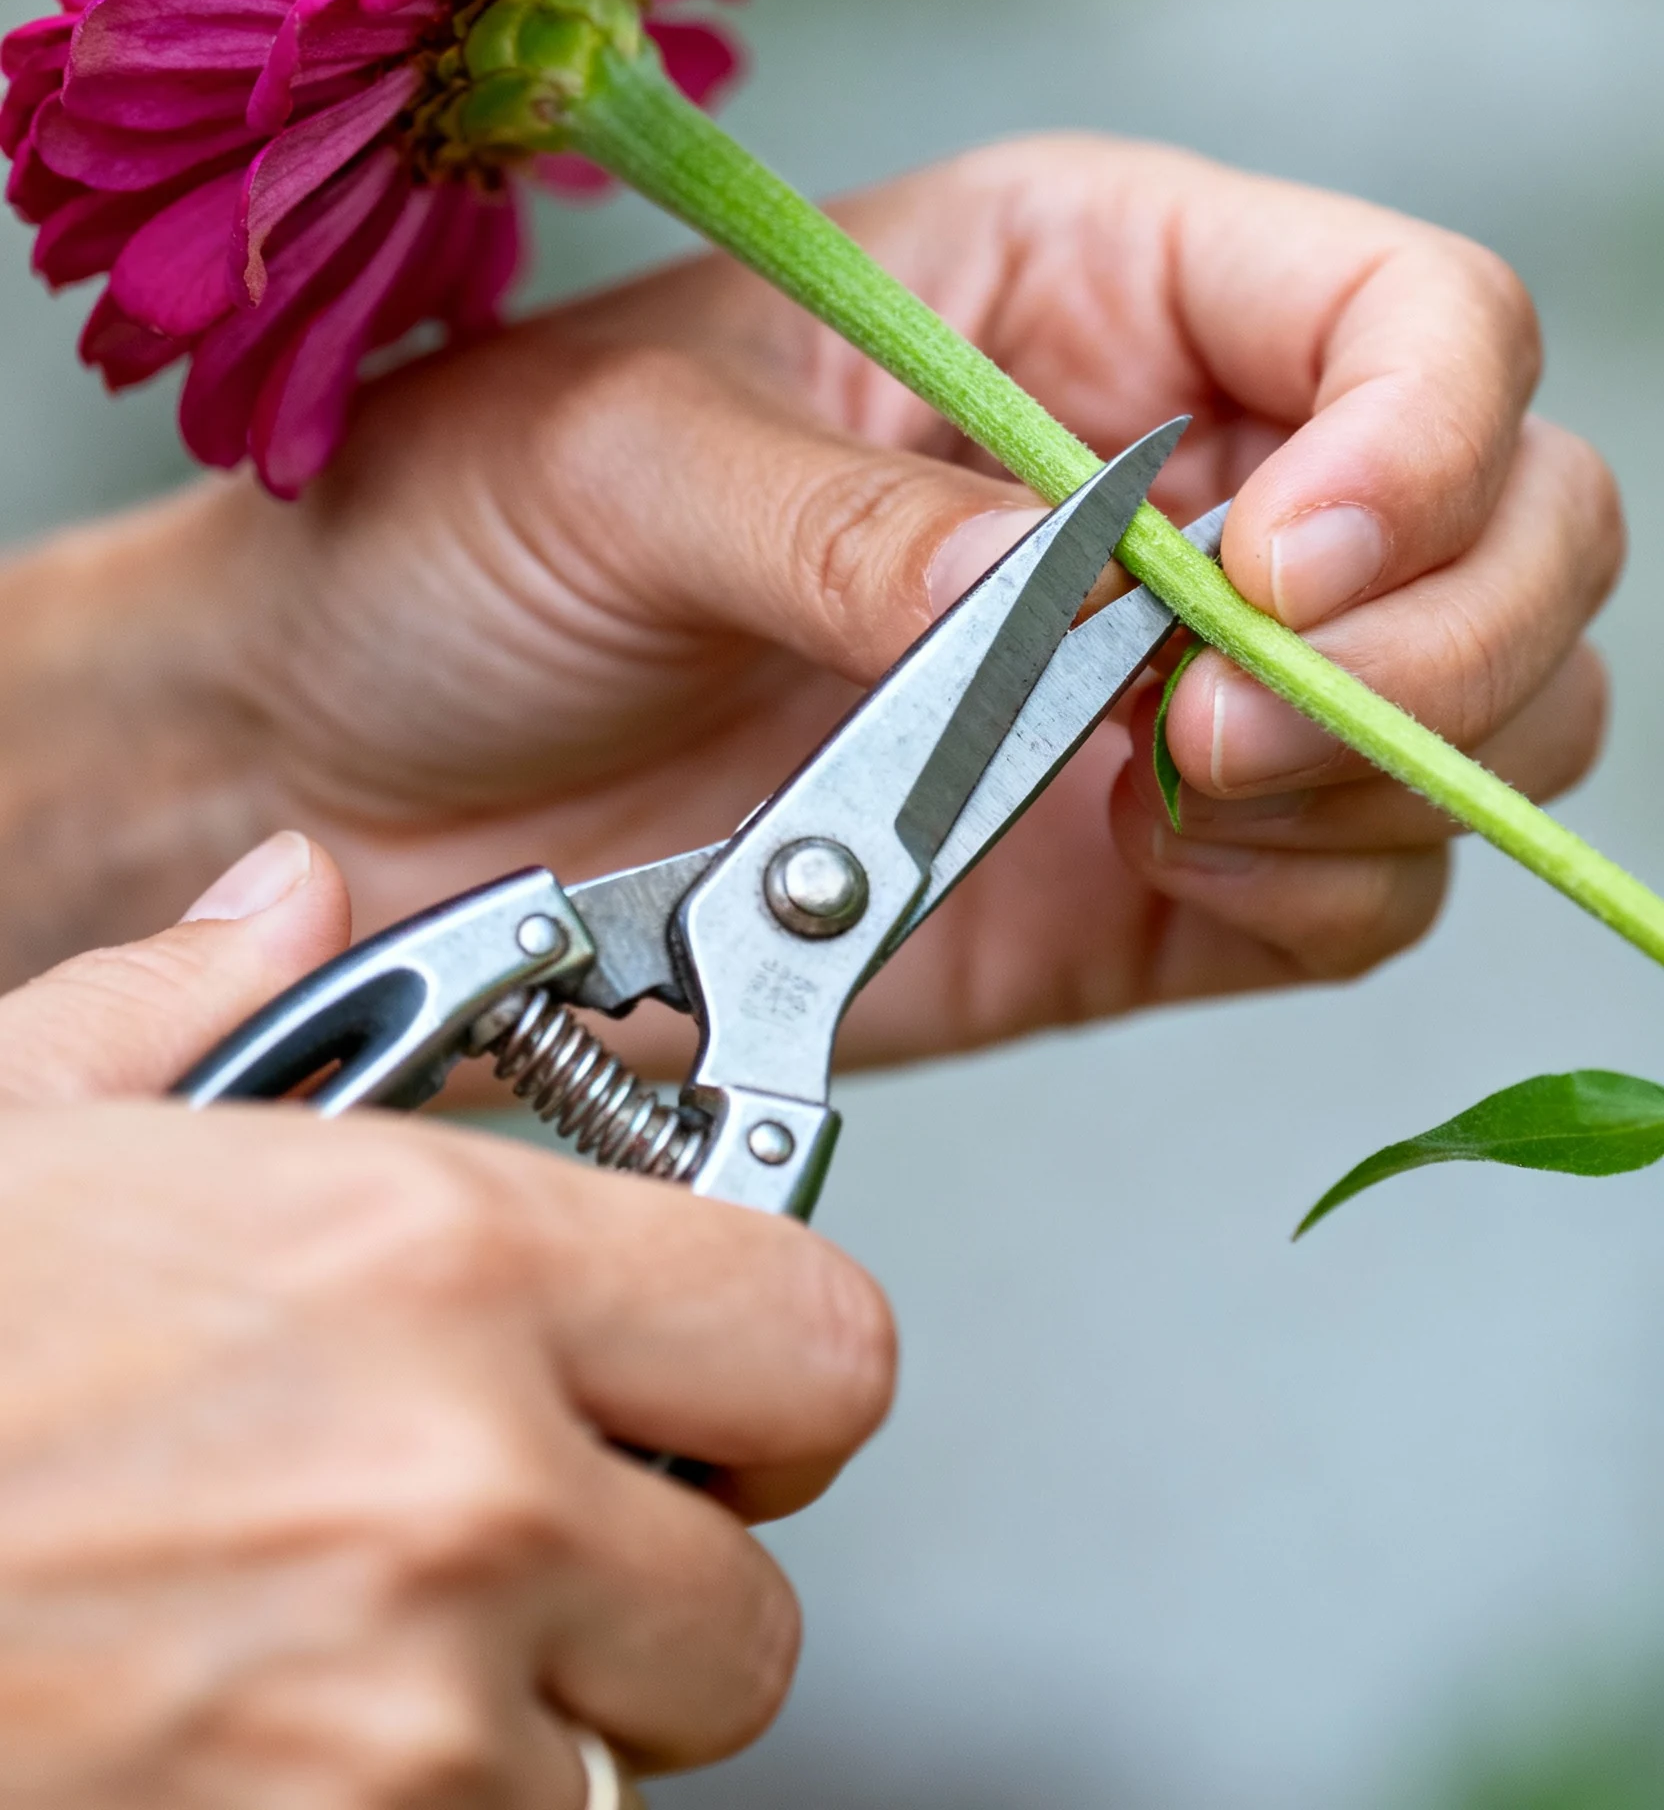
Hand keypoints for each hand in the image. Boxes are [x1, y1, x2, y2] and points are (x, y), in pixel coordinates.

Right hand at [0, 833, 893, 1804]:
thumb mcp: (21, 1123)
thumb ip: (196, 994)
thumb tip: (287, 896)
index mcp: (428, 1260)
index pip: (819, 1338)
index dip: (771, 1364)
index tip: (715, 1371)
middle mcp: (459, 1494)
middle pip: (755, 1598)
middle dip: (663, 1568)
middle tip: (533, 1521)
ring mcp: (404, 1731)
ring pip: (627, 1761)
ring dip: (532, 1708)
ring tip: (353, 1627)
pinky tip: (278, 1727)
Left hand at [8, 134, 1620, 1061]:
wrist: (355, 766)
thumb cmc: (455, 535)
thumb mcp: (612, 463)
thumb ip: (846, 525)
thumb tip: (1064, 590)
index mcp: (1080, 284)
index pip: (1412, 316)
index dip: (1419, 439)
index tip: (1267, 574)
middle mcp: (1175, 466)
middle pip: (1520, 514)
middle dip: (1435, 638)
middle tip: (1209, 734)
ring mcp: (1178, 679)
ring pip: (1484, 714)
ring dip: (1387, 778)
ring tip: (1163, 799)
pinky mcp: (1153, 869)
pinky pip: (1364, 890)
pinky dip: (1322, 895)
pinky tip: (1163, 873)